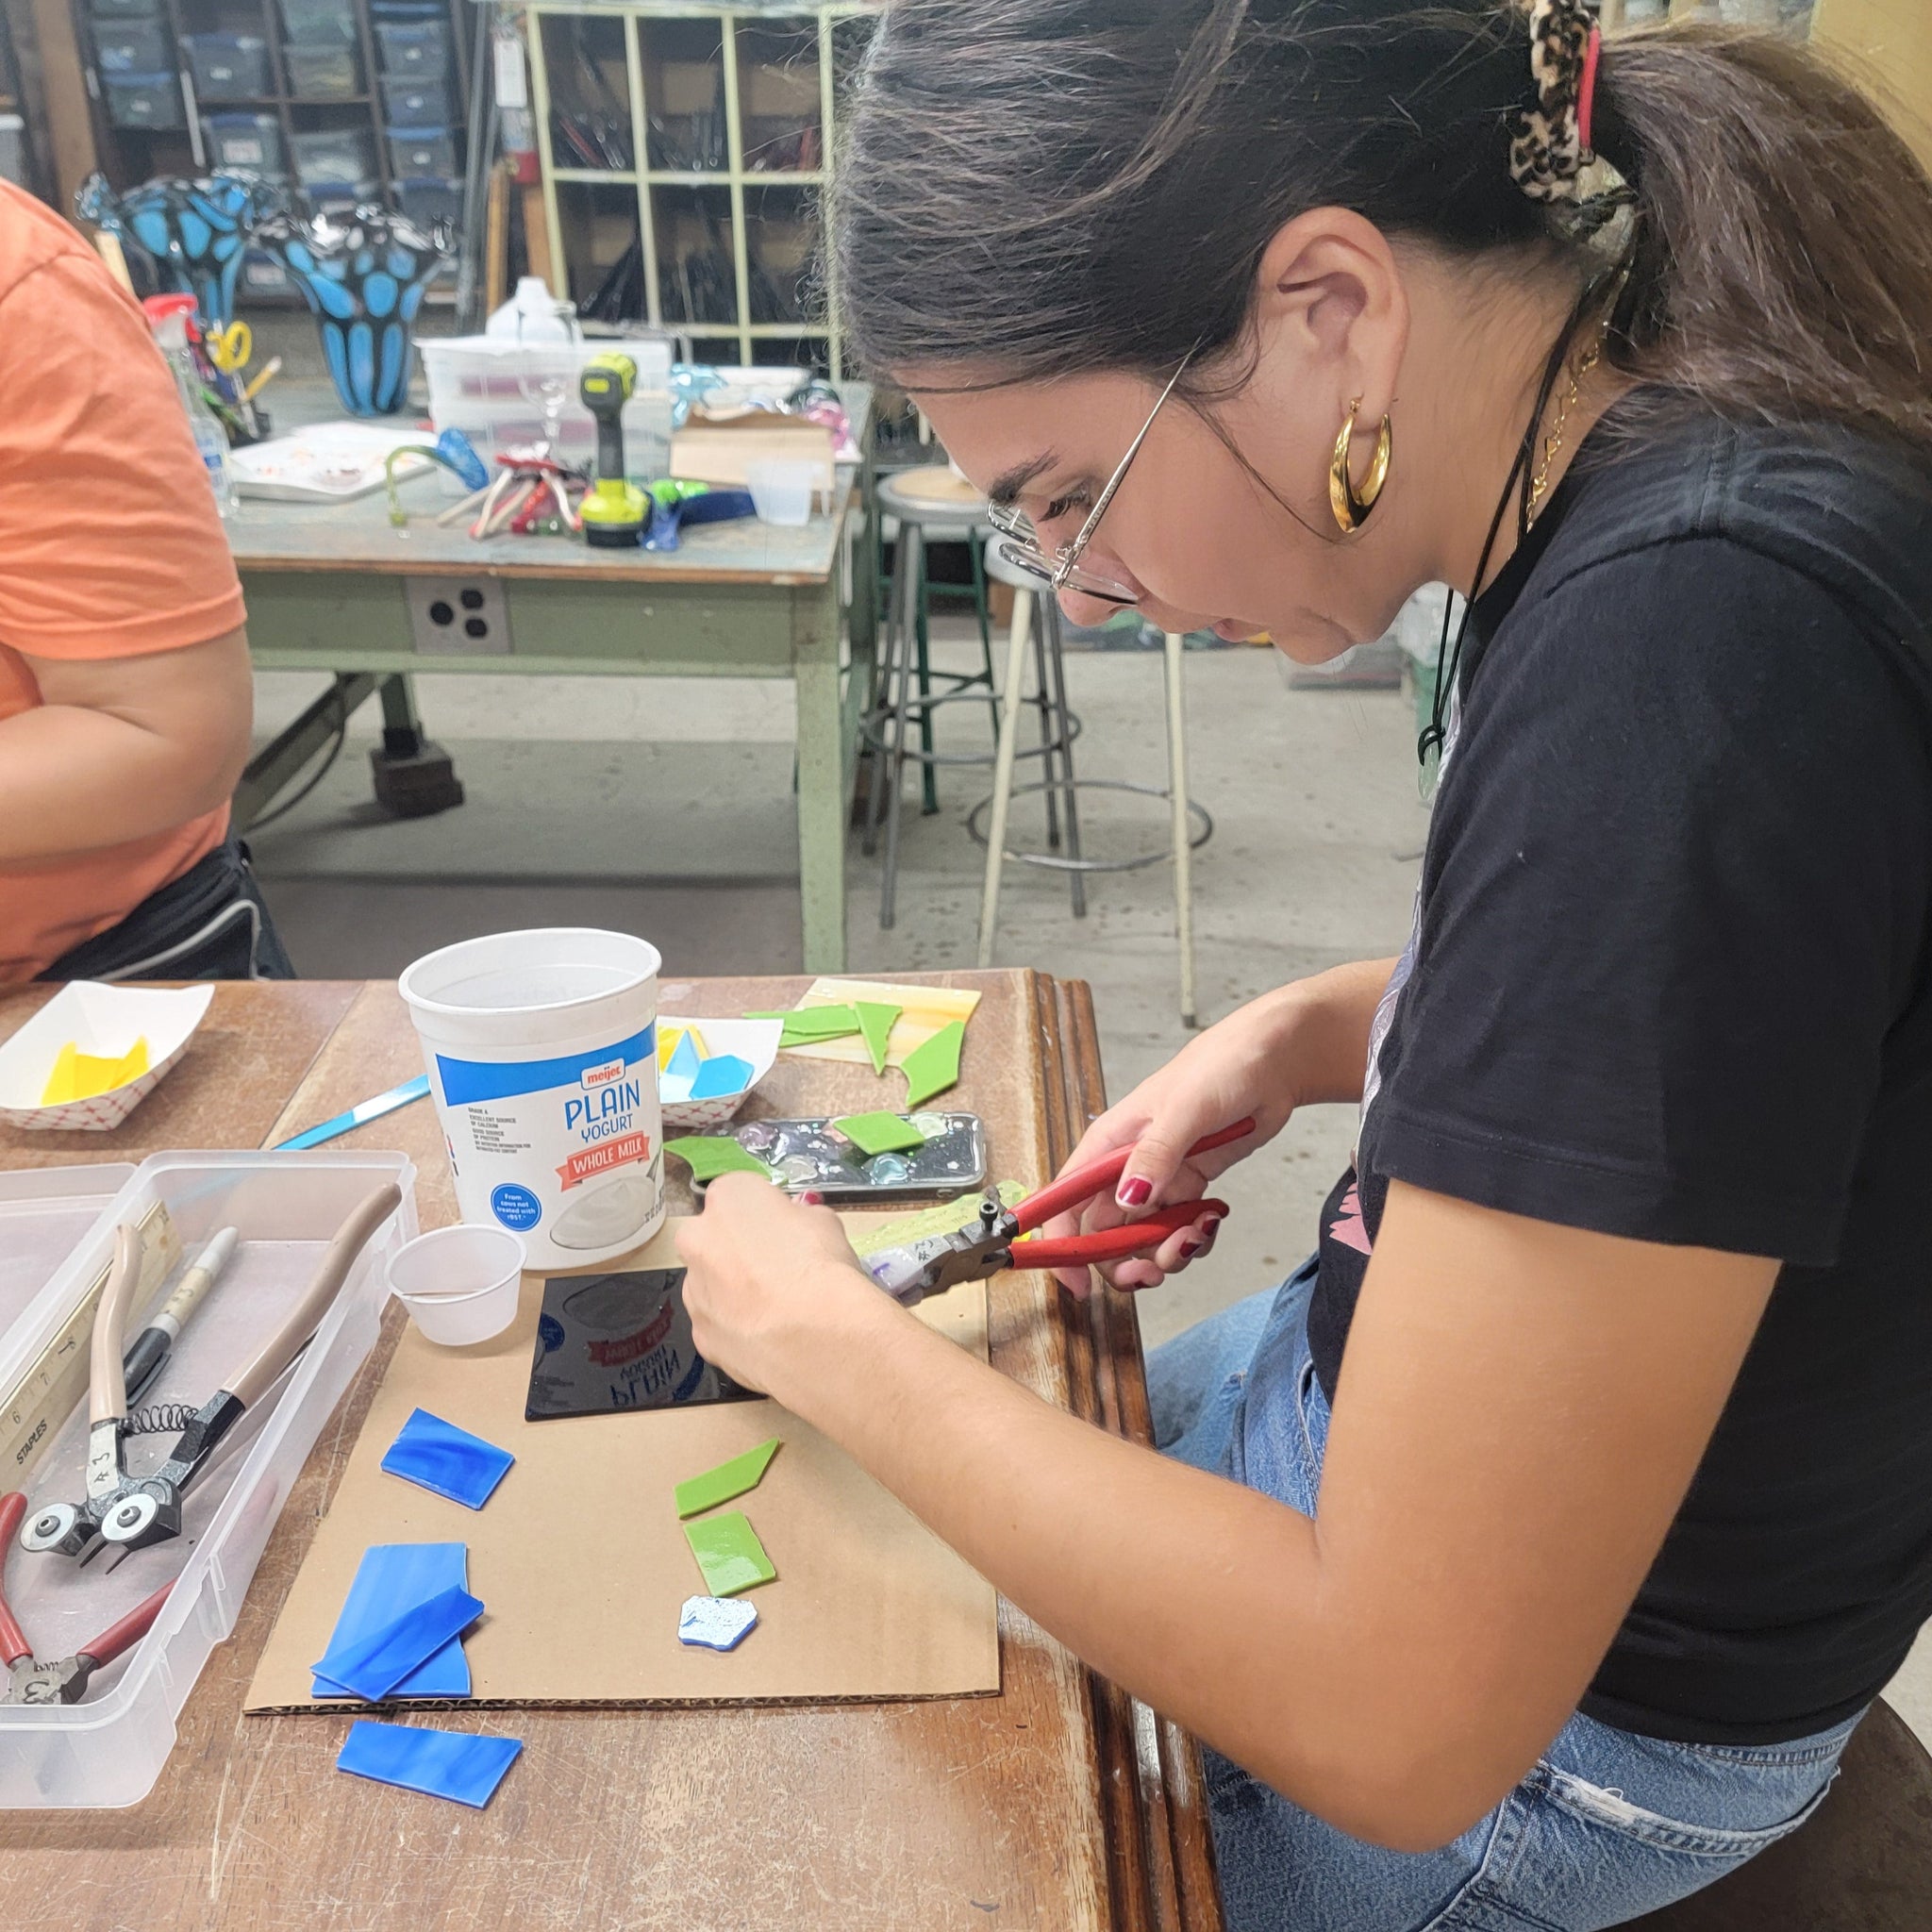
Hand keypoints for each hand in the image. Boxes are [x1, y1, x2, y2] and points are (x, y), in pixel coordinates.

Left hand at [675, 1176, 888, 1401]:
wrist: (815, 1339)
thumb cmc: (822, 1266)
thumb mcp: (827, 1224)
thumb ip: (801, 1219)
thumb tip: (797, 1225)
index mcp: (729, 1198)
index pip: (740, 1193)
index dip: (766, 1212)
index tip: (787, 1230)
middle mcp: (698, 1239)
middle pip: (713, 1236)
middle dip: (737, 1248)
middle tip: (776, 1269)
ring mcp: (694, 1291)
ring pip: (709, 1282)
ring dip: (732, 1290)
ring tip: (775, 1311)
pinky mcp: (699, 1335)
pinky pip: (716, 1323)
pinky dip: (735, 1327)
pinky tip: (767, 1338)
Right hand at [1044, 986, 1318, 1296]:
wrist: (1272, 1064)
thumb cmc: (1220, 1068)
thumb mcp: (1184, 1110)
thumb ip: (1156, 1156)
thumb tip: (1129, 1200)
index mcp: (1109, 1145)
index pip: (1067, 1200)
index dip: (1063, 1245)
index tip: (1077, 1283)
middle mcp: (1126, 1167)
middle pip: (1104, 1233)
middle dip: (1125, 1260)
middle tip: (1154, 1270)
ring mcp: (1159, 1180)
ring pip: (1144, 1238)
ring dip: (1167, 1251)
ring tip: (1197, 1235)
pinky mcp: (1190, 1188)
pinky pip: (1179, 1230)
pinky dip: (1194, 1238)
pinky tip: (1213, 1219)